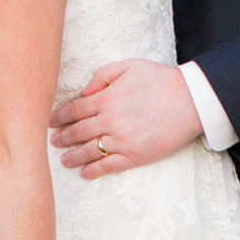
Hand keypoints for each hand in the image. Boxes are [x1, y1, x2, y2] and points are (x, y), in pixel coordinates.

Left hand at [49, 60, 202, 178]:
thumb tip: (84, 93)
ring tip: (63, 160)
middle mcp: (110, 121)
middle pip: (77, 132)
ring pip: (89, 152)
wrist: (189, 101)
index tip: (50, 122)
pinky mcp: (134, 156)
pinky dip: (93, 171)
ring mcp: (121, 141)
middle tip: (52, 142)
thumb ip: (102, 76)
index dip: (59, 117)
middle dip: (62, 138)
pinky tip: (83, 173)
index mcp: (106, 99)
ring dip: (72, 157)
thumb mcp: (129, 66)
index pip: (74, 110)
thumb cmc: (160, 80)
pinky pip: (107, 166)